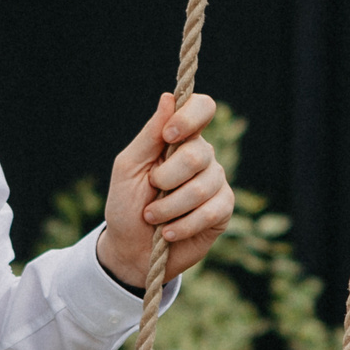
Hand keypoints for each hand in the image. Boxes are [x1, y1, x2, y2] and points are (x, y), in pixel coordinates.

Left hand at [96, 92, 234, 292]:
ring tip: (153, 218)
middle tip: (151, 191)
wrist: (131, 251)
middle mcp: (202, 156)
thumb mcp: (128, 168)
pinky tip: (169, 233)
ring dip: (169, 207)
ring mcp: (216, 182)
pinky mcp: (223, 210)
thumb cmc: (127, 205)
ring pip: (202, 186)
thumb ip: (149, 135)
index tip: (168, 135)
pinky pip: (211, 211)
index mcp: (180, 139)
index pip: (202, 108)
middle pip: (198, 153)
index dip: (190, 117)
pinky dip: (183, 225)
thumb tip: (167, 98)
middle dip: (166, 178)